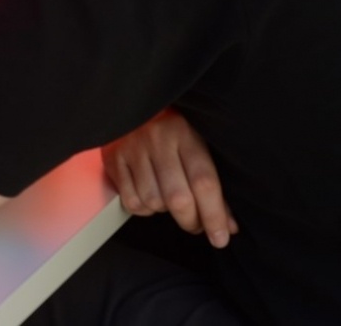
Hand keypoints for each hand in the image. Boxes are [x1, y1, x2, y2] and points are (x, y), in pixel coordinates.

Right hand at [103, 109, 236, 247]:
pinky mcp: (113, 159)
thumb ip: (211, 185)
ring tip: (169, 200)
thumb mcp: (197, 145)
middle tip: (196, 225)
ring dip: (164, 211)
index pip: (204, 182)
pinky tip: (149, 195)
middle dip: (191, 221)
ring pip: (152, 202)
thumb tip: (227, 227)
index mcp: (185, 134)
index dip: (214, 215)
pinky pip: (131, 202)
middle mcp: (158, 140)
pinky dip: (143, 208)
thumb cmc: (172, 130)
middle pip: (178, 198)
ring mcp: (132, 149)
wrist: (132, 102)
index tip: (221, 238)